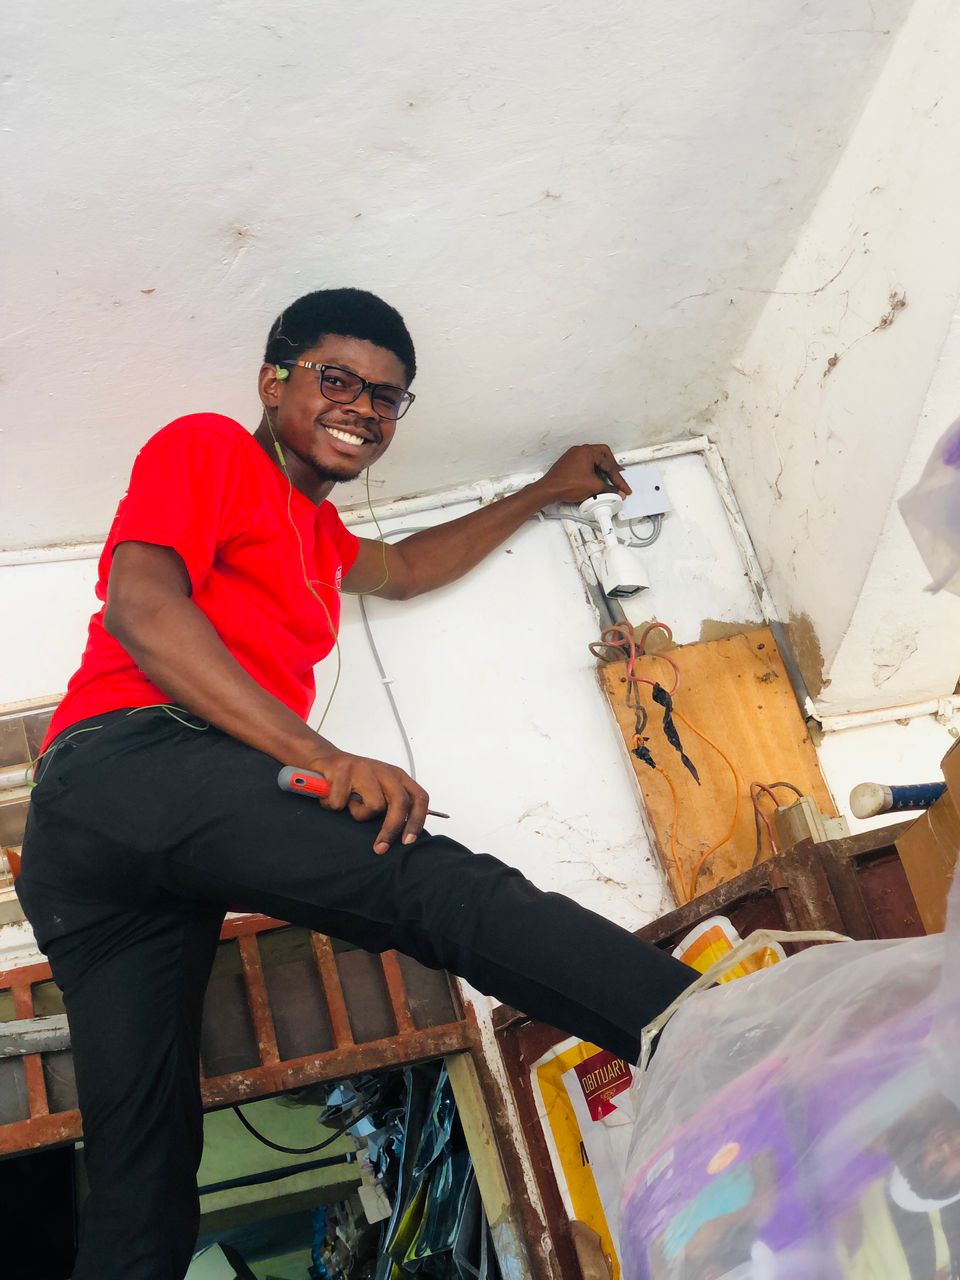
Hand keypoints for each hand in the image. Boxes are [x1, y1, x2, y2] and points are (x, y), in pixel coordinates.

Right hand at [306, 750, 429, 853]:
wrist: (324, 759)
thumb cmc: (353, 780)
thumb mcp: (378, 790)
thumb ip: (392, 806)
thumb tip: (405, 835)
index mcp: (397, 776)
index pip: (419, 798)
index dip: (417, 820)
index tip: (408, 841)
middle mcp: (384, 771)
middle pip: (400, 803)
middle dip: (391, 829)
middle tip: (380, 848)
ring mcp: (364, 768)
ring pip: (373, 805)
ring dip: (357, 813)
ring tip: (348, 804)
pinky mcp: (343, 769)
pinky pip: (342, 802)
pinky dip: (333, 805)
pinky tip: (331, 796)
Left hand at [532, 444, 631, 507]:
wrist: (548, 490)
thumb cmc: (566, 484)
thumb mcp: (593, 487)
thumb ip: (608, 489)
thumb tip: (616, 492)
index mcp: (588, 451)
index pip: (609, 464)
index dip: (618, 479)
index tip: (623, 488)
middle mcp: (580, 451)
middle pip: (604, 456)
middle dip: (612, 468)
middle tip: (618, 477)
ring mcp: (574, 457)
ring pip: (595, 460)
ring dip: (603, 470)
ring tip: (609, 480)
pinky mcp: (570, 464)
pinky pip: (586, 465)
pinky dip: (594, 472)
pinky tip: (596, 480)